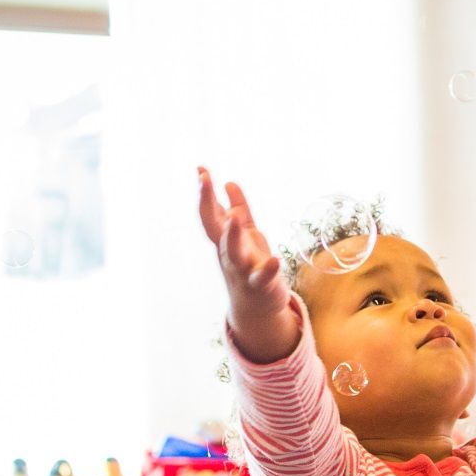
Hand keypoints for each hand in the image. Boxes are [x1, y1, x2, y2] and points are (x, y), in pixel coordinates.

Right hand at [197, 168, 298, 363]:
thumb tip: (230, 183)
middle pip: (214, 227)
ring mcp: (242, 269)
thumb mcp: (248, 234)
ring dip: (232, 235)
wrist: (257, 306)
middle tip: (205, 179)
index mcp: (224, 239)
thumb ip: (241, 209)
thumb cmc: (251, 265)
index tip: (200, 169)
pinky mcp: (262, 284)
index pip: (210, 212)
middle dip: (208, 203)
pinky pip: (263, 277)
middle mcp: (228, 253)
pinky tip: (275, 260)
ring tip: (233, 217)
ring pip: (233, 252)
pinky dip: (268, 269)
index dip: (205, 191)